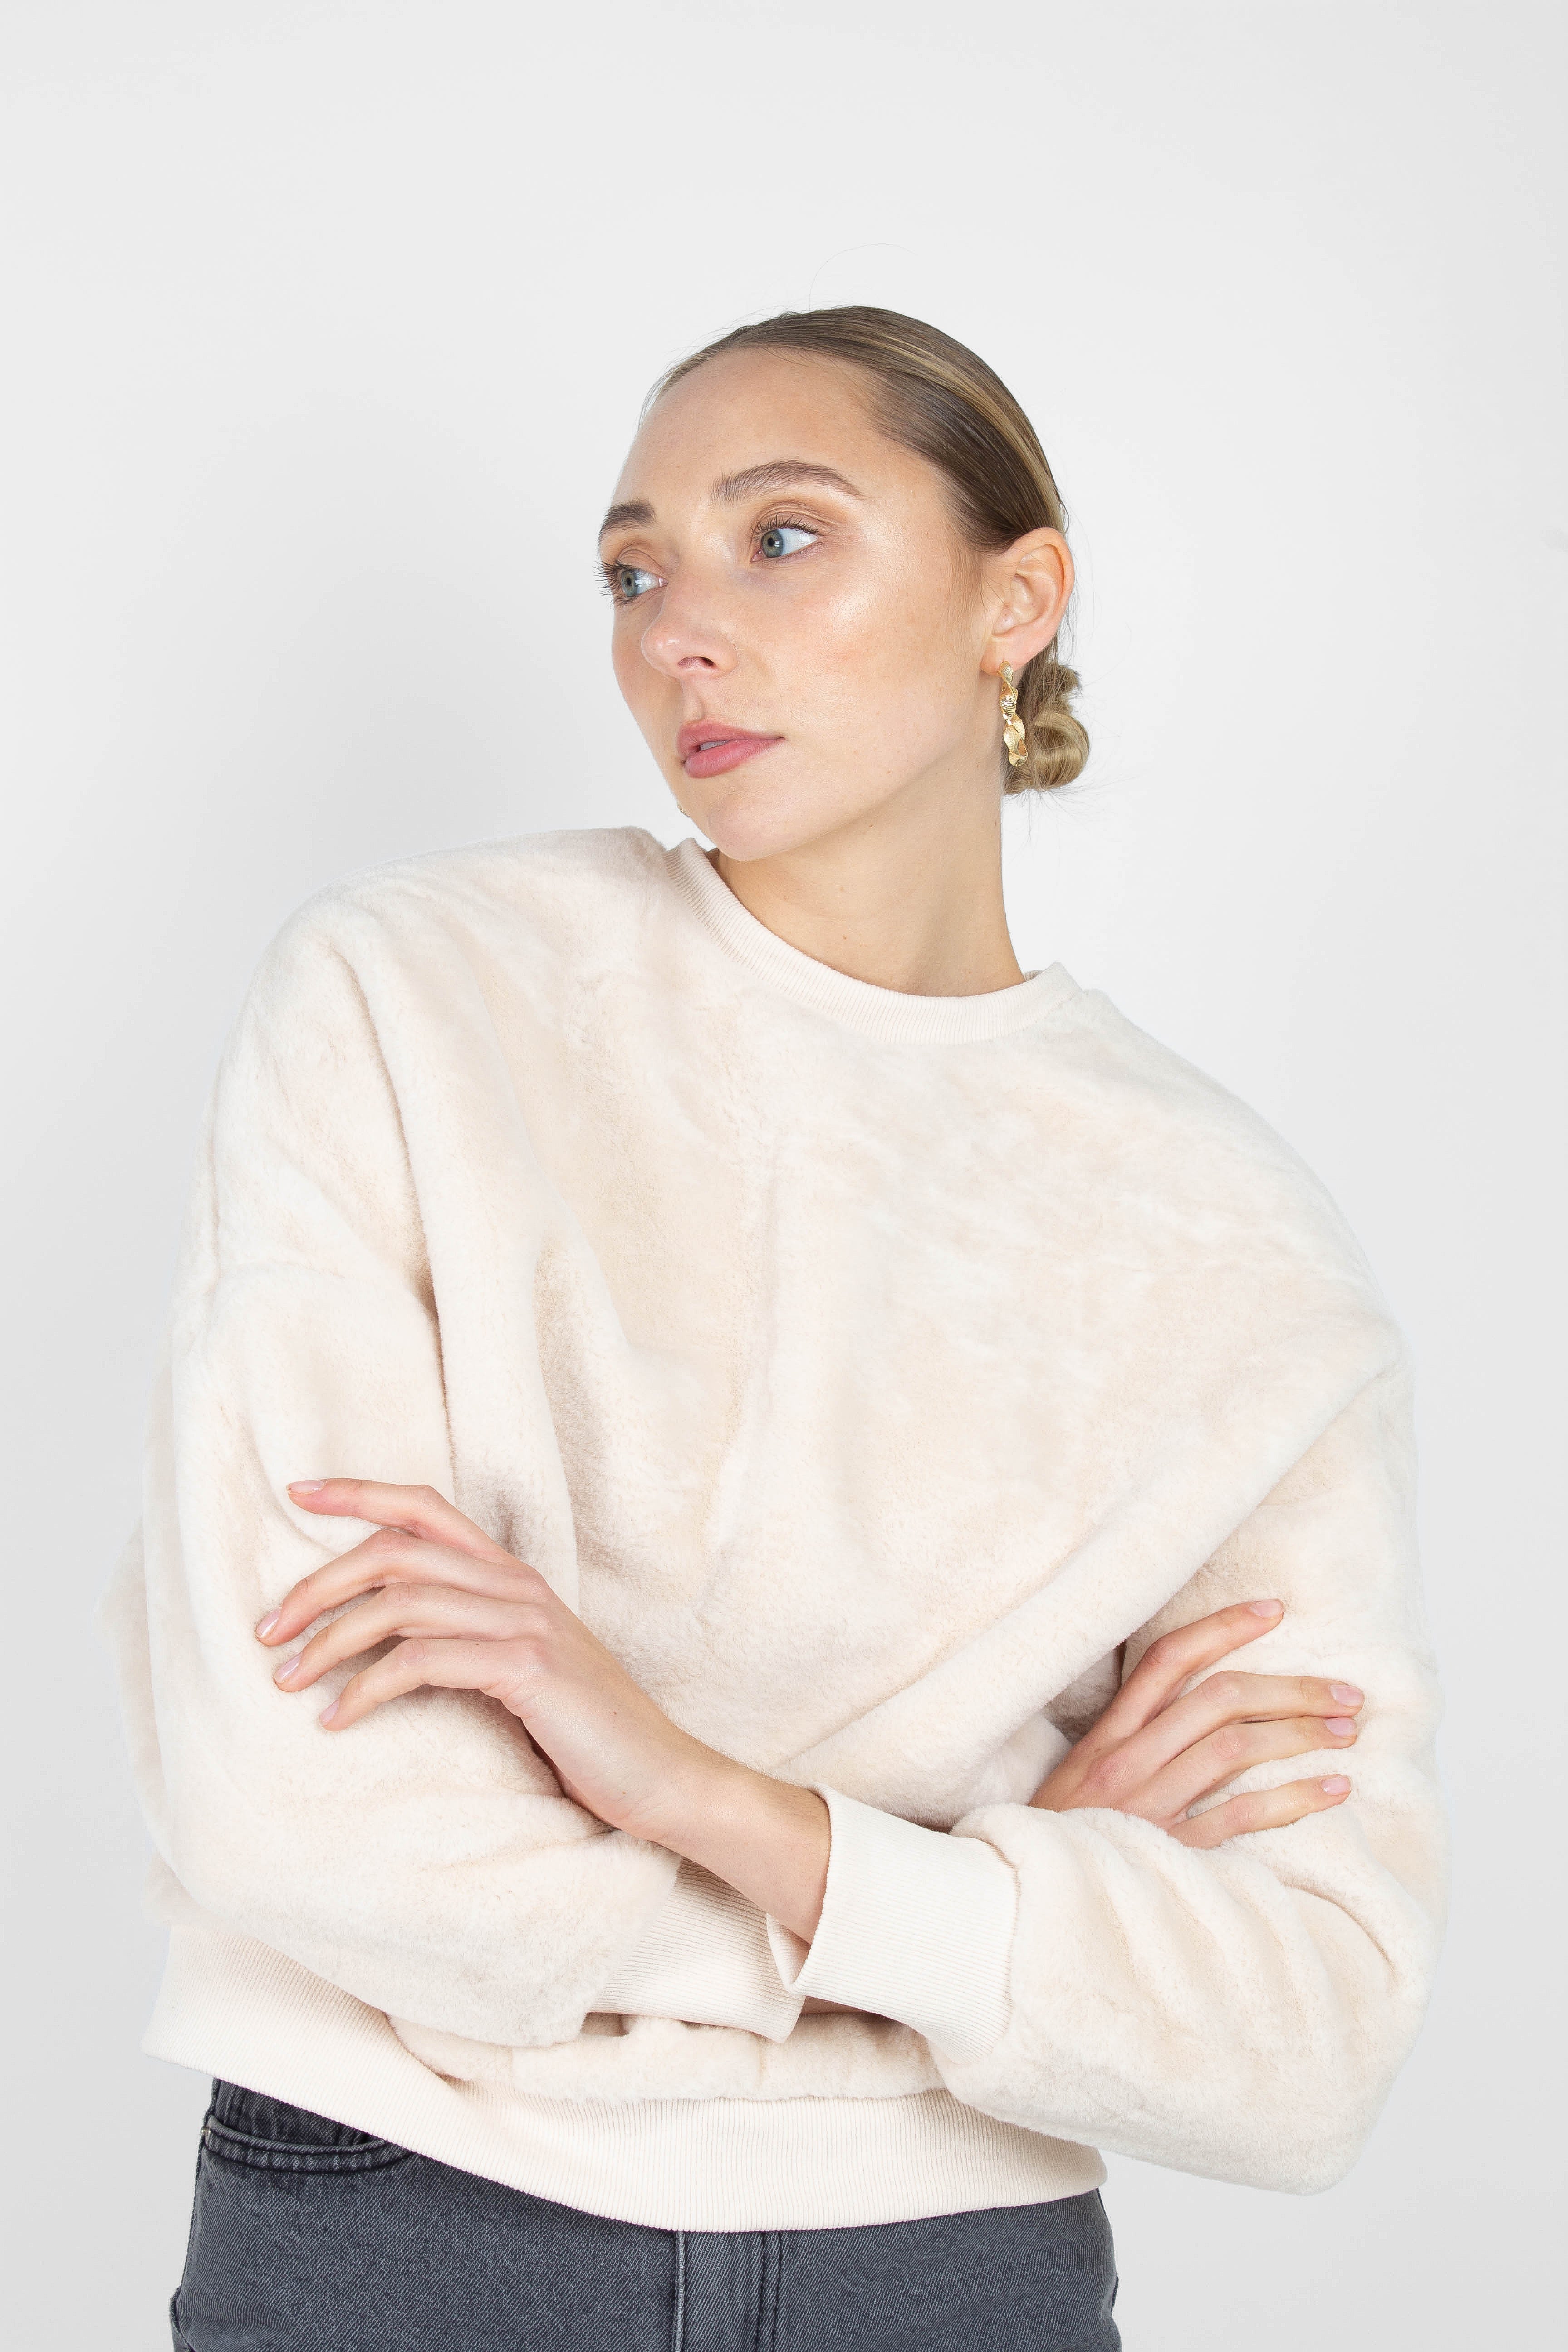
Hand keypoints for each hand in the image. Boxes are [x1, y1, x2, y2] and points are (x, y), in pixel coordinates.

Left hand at [258, 1478, 829, 1937]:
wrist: (662, 1776)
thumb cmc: (585, 1732)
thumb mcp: (520, 1669)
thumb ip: (468, 1639)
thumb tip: (386, 1640)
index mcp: (512, 1576)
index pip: (427, 1508)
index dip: (359, 1493)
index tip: (298, 1492)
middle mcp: (516, 1584)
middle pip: (395, 1551)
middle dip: (317, 1585)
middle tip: (266, 1632)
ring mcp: (524, 1622)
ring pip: (400, 1602)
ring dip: (329, 1641)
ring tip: (288, 1682)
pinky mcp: (525, 1666)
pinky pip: (423, 1660)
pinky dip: (367, 1689)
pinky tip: (337, 1721)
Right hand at [1030, 1599, 1360, 1846]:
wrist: (1028, 1898)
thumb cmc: (1064, 1835)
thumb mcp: (1082, 1775)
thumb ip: (1131, 1739)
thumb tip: (1199, 1705)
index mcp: (1107, 1735)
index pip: (1169, 1660)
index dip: (1224, 1627)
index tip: (1275, 1611)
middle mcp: (1128, 1759)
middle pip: (1219, 1698)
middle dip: (1292, 1688)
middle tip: (1347, 1693)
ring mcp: (1149, 1805)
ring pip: (1235, 1747)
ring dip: (1301, 1734)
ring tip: (1347, 1733)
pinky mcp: (1170, 1851)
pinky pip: (1241, 1815)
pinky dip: (1294, 1799)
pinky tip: (1332, 1790)